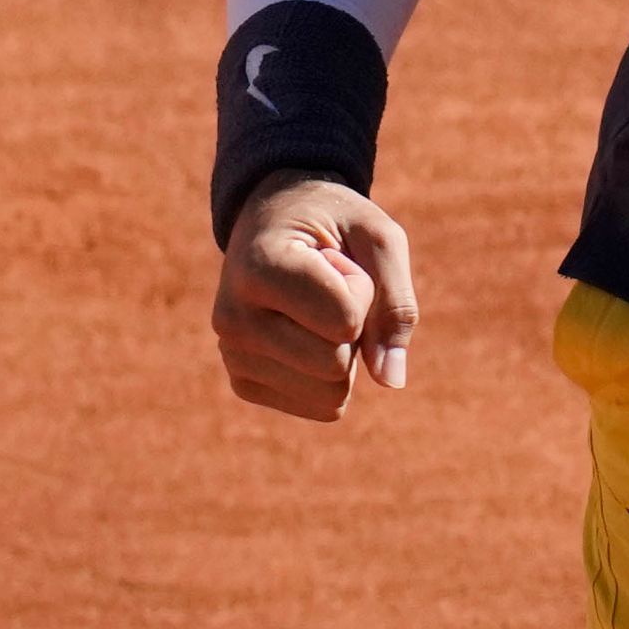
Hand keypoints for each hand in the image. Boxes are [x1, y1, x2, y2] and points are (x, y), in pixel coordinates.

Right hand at [211, 172, 417, 420]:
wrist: (273, 220)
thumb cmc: (332, 222)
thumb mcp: (377, 236)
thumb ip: (396, 302)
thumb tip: (392, 381)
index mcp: (259, 268)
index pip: (345, 321)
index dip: (362, 289)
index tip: (333, 257)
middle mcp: (232, 320)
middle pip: (335, 366)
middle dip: (353, 326)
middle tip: (325, 283)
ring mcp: (232, 357)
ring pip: (331, 396)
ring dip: (343, 350)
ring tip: (312, 304)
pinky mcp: (243, 383)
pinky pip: (322, 407)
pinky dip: (331, 373)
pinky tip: (303, 330)